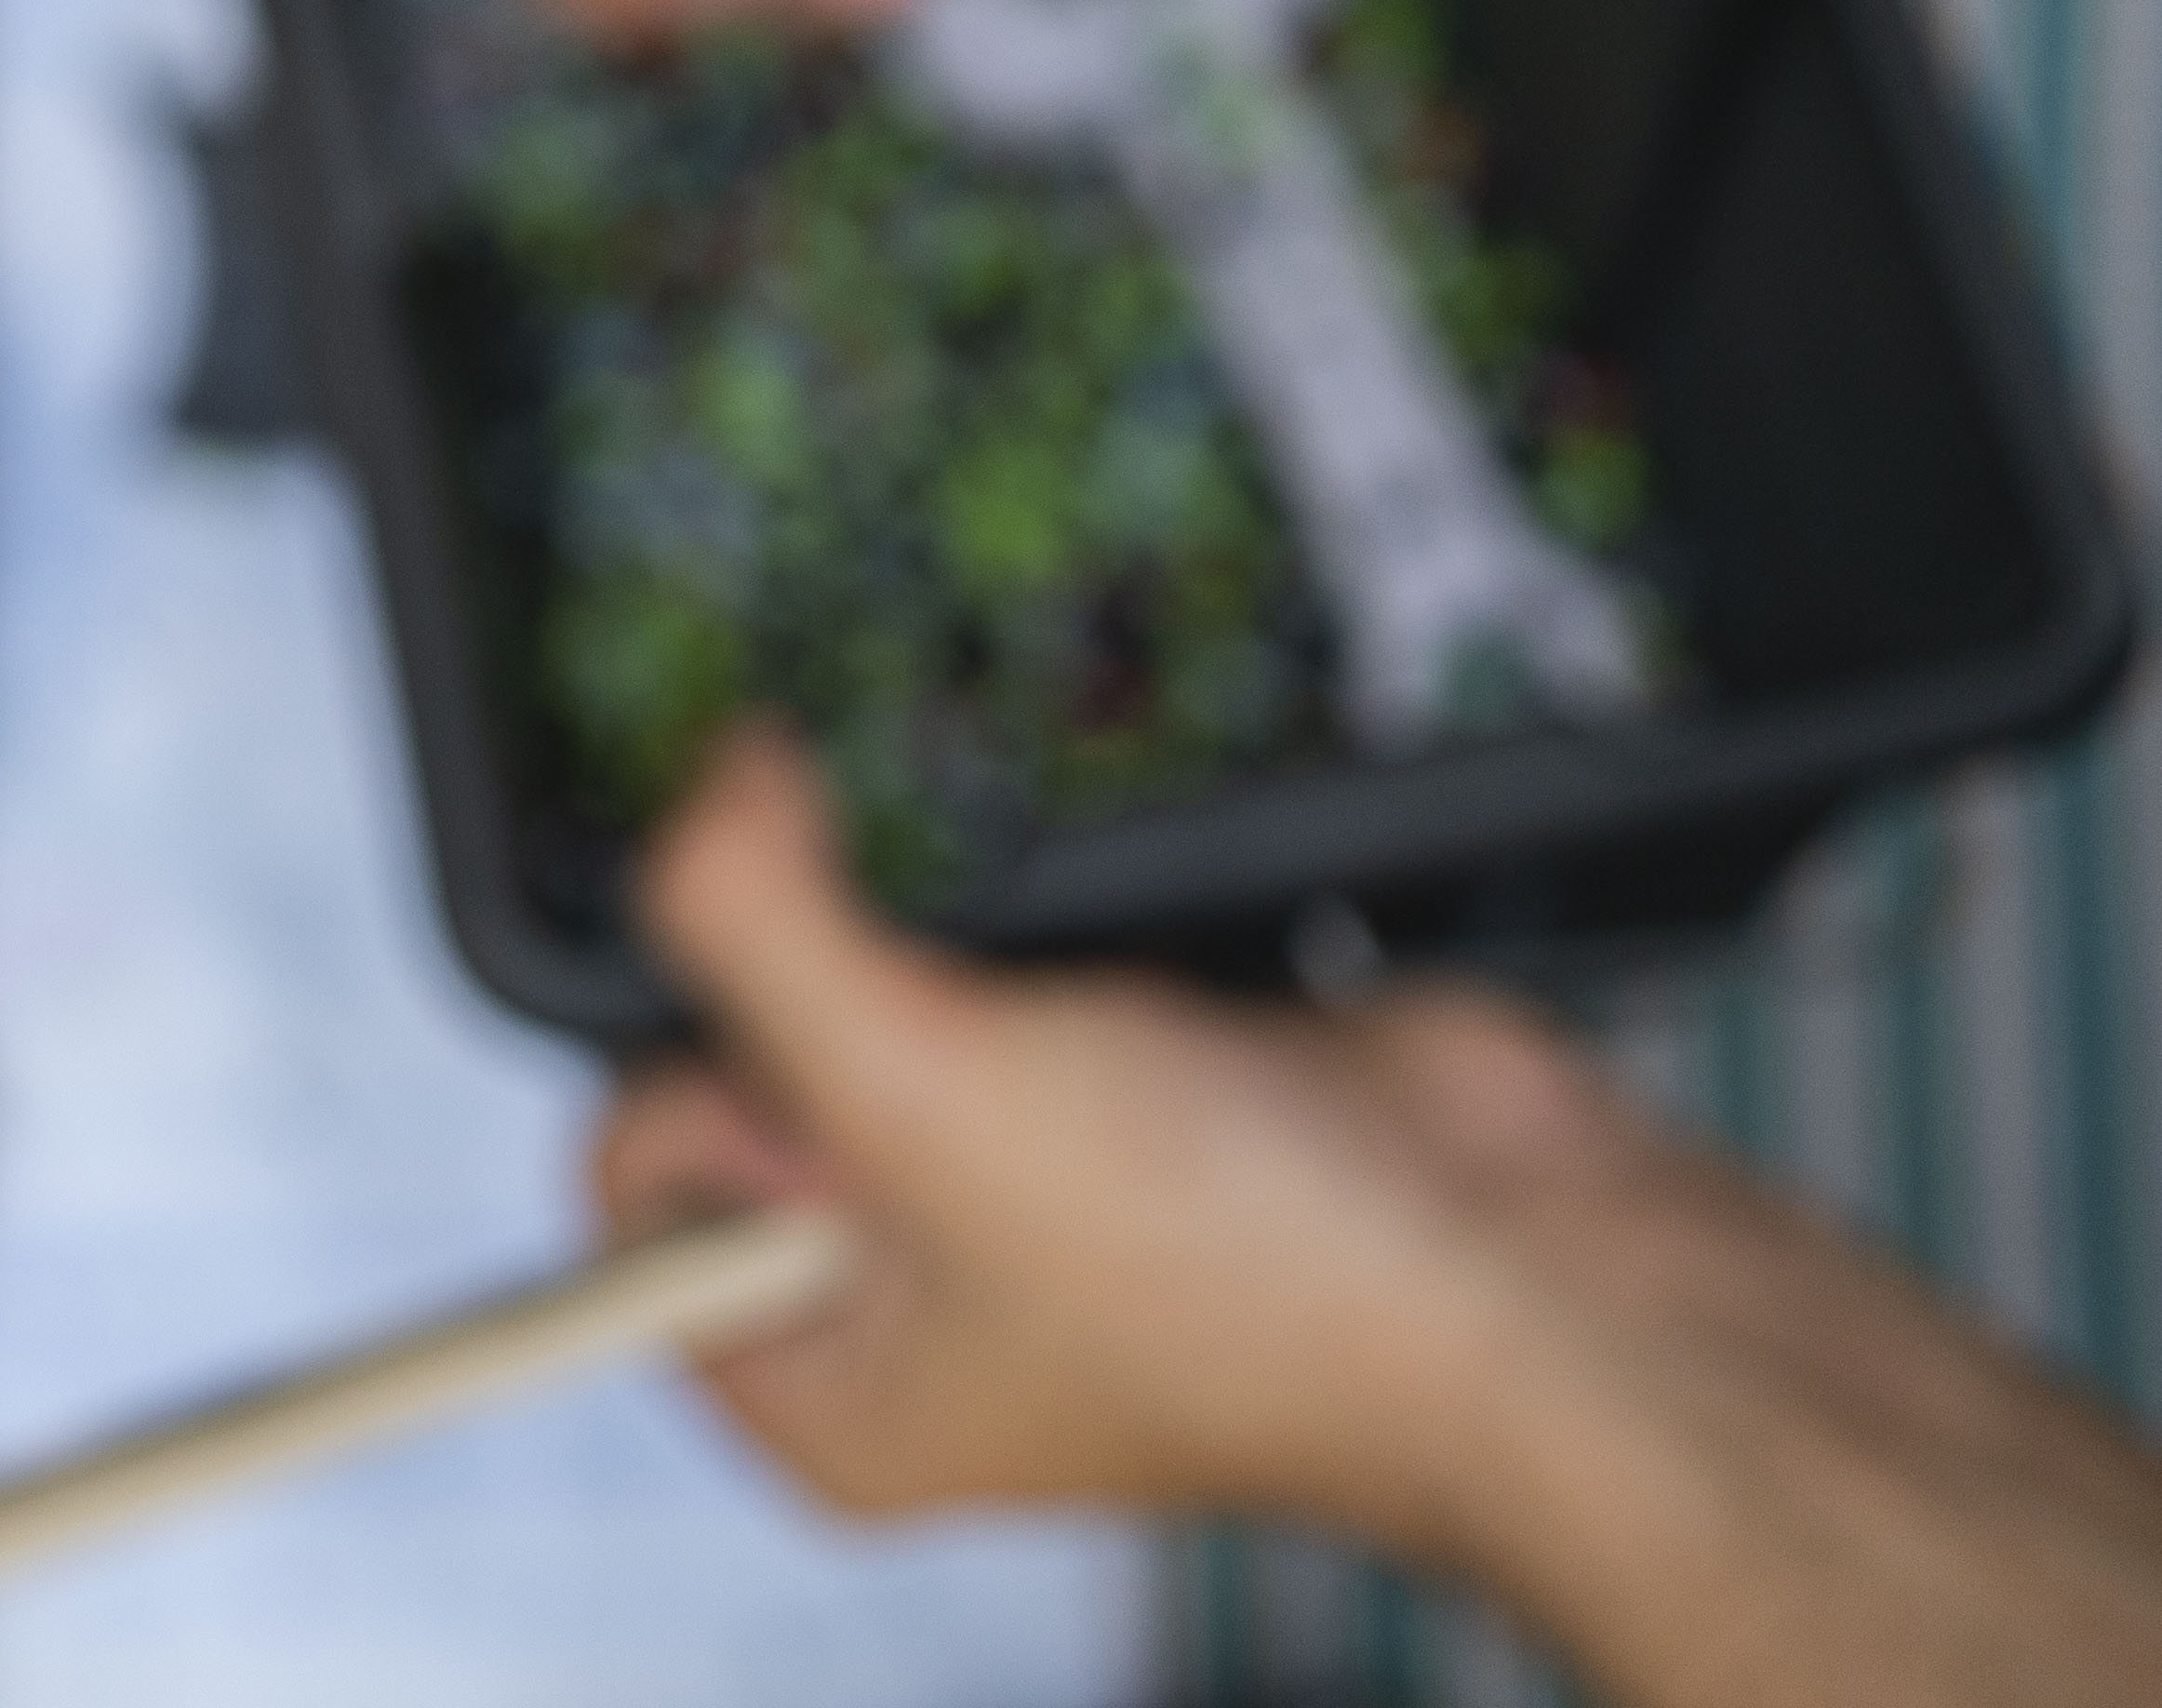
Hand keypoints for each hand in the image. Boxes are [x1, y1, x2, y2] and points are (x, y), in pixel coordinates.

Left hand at [604, 740, 2161, 1707]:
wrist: (1532, 1278)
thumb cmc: (1249, 1272)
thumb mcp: (910, 1086)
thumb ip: (745, 921)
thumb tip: (702, 778)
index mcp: (821, 1384)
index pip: (630, 1173)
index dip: (707, 1071)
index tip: (832, 1049)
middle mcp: (906, 1302)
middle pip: (754, 1057)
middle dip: (834, 988)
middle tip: (963, 1012)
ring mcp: (1026, 1191)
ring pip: (891, 993)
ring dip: (944, 934)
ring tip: (1041, 964)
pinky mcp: (1135, 1090)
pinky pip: (1019, 966)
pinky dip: (1054, 925)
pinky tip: (1115, 938)